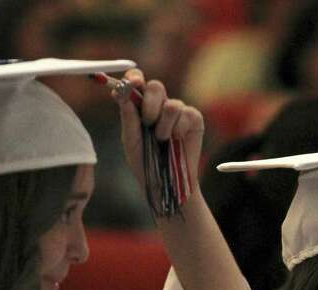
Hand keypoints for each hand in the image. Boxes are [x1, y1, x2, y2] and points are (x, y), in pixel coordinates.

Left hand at [115, 68, 203, 199]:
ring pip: (172, 104)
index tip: (132, 83)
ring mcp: (178, 111)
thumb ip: (128, 117)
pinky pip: (187, 114)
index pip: (137, 81)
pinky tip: (177, 141)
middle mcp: (159, 105)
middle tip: (148, 122)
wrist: (165, 182)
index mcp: (141, 106)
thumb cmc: (146, 162)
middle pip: (156, 86)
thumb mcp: (131, 140)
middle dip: (150, 104)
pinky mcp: (194, 119)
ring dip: (164, 126)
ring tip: (162, 141)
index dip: (134, 78)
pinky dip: (179, 130)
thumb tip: (123, 94)